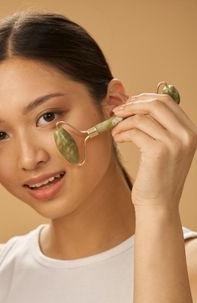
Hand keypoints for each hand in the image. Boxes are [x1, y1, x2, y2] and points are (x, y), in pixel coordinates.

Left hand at [112, 93, 196, 208]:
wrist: (158, 203)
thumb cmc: (156, 176)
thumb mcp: (164, 147)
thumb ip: (157, 126)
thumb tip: (134, 103)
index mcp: (190, 131)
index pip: (168, 101)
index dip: (144, 98)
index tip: (128, 103)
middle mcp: (187, 135)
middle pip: (156, 103)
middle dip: (132, 104)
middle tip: (116, 111)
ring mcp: (174, 143)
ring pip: (141, 118)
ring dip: (122, 122)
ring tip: (115, 131)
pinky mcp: (158, 151)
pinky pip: (134, 131)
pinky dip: (121, 132)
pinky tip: (117, 138)